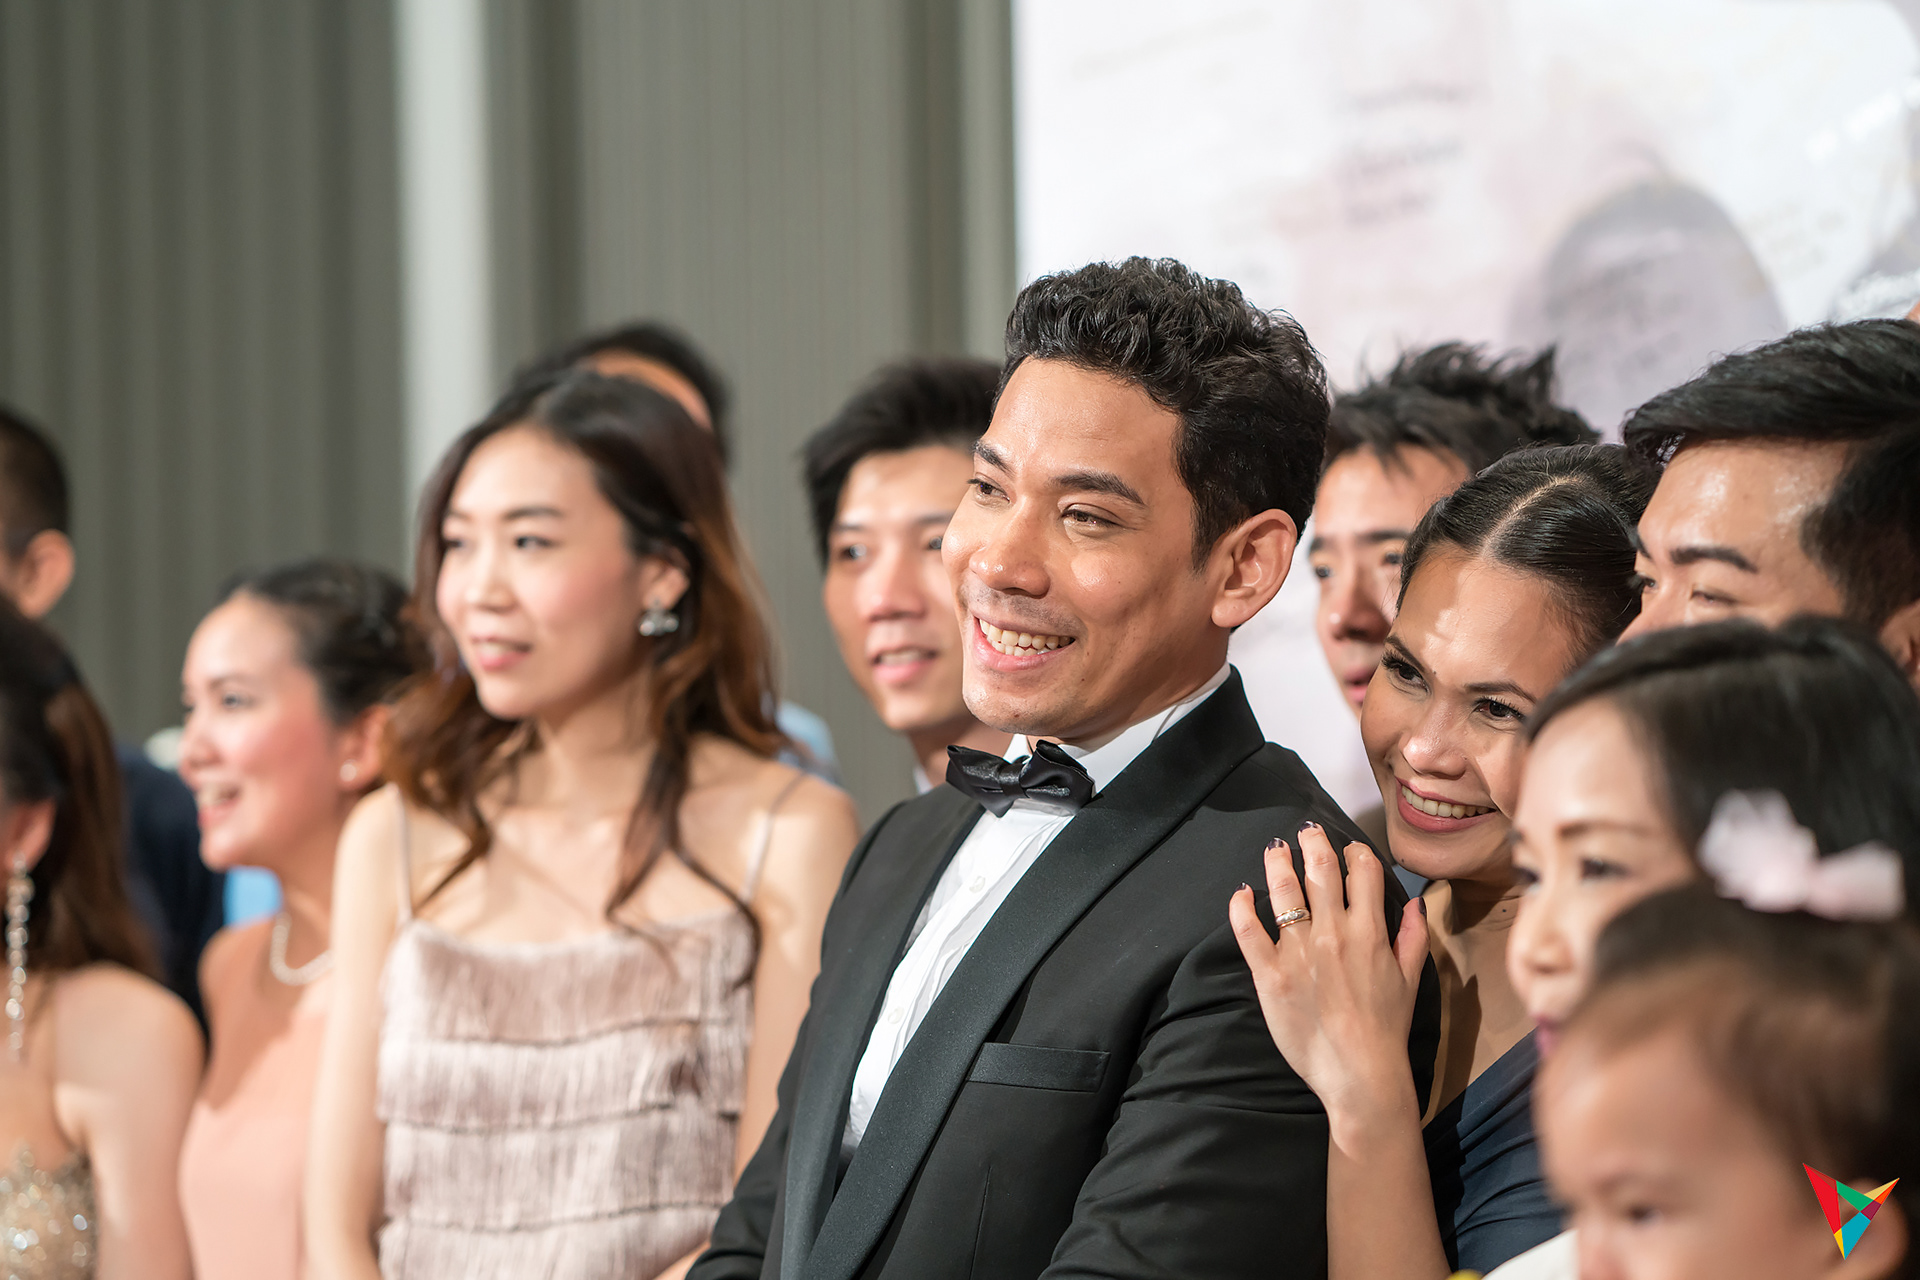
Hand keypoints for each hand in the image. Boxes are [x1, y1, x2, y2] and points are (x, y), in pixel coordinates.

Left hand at [1228, 824, 1428, 1126]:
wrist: (1359, 1073)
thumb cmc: (1387, 1028)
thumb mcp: (1410, 980)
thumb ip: (1412, 937)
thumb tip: (1416, 903)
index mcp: (1368, 931)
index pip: (1362, 871)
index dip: (1355, 852)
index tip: (1348, 849)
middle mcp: (1332, 932)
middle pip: (1319, 870)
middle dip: (1313, 842)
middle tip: (1305, 830)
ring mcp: (1297, 951)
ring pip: (1283, 892)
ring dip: (1278, 863)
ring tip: (1275, 848)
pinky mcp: (1269, 973)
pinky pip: (1249, 931)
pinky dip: (1242, 906)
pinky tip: (1242, 892)